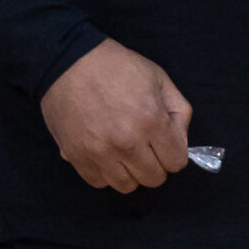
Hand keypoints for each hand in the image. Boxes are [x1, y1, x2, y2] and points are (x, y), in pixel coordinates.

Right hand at [39, 38, 191, 191]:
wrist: (68, 62)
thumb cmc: (117, 67)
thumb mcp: (159, 78)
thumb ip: (179, 111)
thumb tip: (180, 141)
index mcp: (152, 120)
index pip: (177, 162)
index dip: (173, 151)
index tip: (164, 142)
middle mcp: (127, 143)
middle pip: (154, 178)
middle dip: (154, 163)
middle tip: (145, 145)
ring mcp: (100, 153)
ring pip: (127, 186)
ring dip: (130, 171)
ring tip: (124, 150)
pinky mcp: (77, 158)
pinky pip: (100, 182)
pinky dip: (105, 172)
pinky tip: (105, 153)